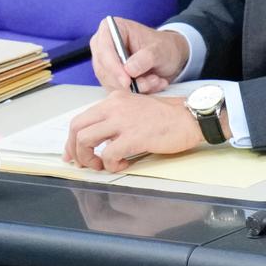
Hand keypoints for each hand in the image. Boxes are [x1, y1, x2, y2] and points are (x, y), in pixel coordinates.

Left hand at [64, 91, 201, 172]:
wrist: (192, 117)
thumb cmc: (170, 117)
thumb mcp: (137, 108)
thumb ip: (118, 118)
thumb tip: (101, 138)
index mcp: (114, 99)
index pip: (81, 118)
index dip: (72, 139)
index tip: (73, 153)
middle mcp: (114, 107)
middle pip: (77, 128)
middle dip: (74, 149)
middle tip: (82, 163)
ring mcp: (123, 121)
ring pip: (85, 140)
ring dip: (88, 158)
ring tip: (101, 166)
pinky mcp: (133, 137)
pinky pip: (108, 154)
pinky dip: (110, 165)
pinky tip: (121, 166)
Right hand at [88, 17, 187, 93]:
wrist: (170, 57)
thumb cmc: (164, 47)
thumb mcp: (161, 50)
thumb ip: (146, 57)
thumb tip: (129, 69)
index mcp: (112, 28)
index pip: (104, 49)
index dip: (114, 67)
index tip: (127, 81)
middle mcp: (103, 45)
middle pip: (104, 68)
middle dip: (127, 81)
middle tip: (150, 82)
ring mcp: (105, 62)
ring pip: (110, 82)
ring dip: (135, 87)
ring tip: (156, 80)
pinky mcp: (110, 76)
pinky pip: (117, 89)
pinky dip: (136, 91)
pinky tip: (152, 84)